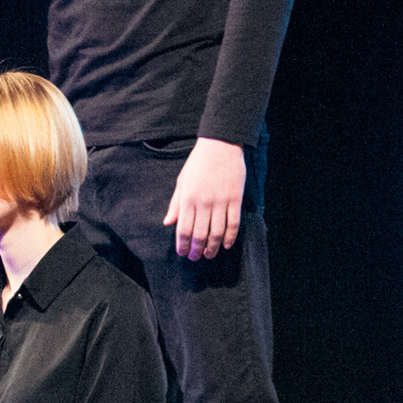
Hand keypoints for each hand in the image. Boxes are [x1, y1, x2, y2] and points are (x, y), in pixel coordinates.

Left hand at [163, 138, 247, 259]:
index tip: (182, 253)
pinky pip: (233, 224)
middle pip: (200, 234)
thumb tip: (167, 223)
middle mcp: (204, 202)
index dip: (182, 244)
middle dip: (196, 249)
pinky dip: (230, 237)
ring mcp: (221, 201)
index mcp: (188, 198)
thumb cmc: (198, 163)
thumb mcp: (182, 181)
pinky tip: (227, 245)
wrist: (221, 145)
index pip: (183, 228)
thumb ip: (176, 204)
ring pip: (217, 232)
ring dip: (213, 247)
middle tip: (195, 257)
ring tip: (209, 254)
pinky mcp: (235, 199)